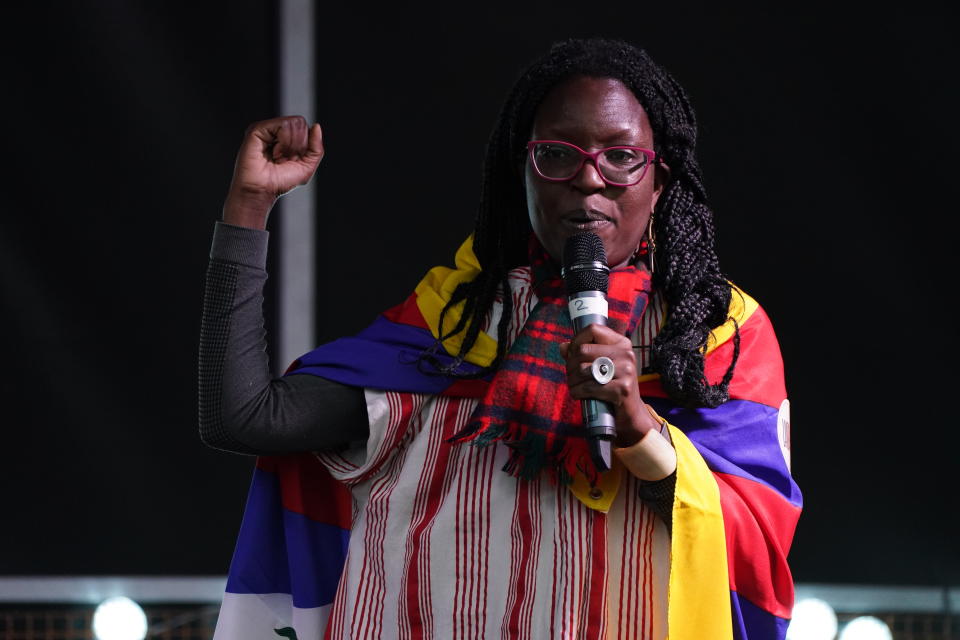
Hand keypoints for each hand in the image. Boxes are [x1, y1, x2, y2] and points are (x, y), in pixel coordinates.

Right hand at [223, 116, 323, 228]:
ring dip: (290, 145)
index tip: (292, 159)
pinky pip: (282, 125)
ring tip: (278, 156)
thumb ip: (316, 148)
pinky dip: (283, 141)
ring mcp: (266, 128)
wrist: (262, 190)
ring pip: (293, 123)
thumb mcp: (307, 166)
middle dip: (298, 145)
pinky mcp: (258, 129)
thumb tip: (316, 126)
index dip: (304, 145)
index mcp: (286, 137)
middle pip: (300, 123)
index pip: (305, 127)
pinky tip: (274, 152)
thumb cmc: (281, 181)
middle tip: (284, 158)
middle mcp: (275, 130)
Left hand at [559, 324, 660, 447]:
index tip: (572, 353)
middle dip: (570, 364)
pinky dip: (577, 392)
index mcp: (621, 343)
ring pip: (582, 369)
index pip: (593, 329)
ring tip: (574, 385)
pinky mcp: (622, 389)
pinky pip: (588, 387)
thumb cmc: (612, 385)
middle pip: (583, 350)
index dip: (576, 340)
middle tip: (571, 374)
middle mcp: (626, 354)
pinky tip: (578, 394)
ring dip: (572, 380)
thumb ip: (582, 354)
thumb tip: (563, 347)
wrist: (631, 411)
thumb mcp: (601, 365)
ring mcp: (626, 371)